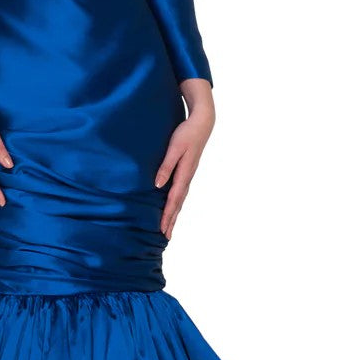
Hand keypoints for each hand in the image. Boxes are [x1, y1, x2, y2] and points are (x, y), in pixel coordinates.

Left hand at [155, 80, 214, 238]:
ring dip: (174, 214)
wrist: (203, 123)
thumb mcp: (175, 148)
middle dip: (171, 220)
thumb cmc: (186, 134)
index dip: (167, 215)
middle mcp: (187, 177)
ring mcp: (188, 175)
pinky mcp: (187, 171)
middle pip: (178, 204)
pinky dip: (177, 203)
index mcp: (184, 174)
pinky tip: (173, 207)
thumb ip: (166, 166)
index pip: (173, 199)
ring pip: (180, 199)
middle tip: (166, 236)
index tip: (162, 229)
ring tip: (169, 227)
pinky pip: (181, 192)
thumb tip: (157, 186)